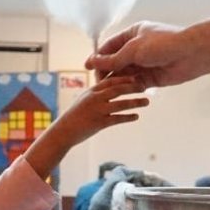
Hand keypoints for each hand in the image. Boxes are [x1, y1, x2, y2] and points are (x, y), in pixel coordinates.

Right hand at [21, 76, 147, 178]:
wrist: (63, 132)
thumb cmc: (74, 117)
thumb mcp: (84, 101)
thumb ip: (96, 95)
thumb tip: (109, 91)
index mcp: (91, 91)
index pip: (110, 80)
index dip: (124, 77)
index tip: (136, 76)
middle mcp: (94, 98)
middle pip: (118, 89)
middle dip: (133, 87)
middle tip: (144, 86)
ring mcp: (97, 110)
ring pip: (120, 104)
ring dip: (135, 102)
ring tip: (146, 102)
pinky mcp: (99, 123)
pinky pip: (117, 119)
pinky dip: (128, 117)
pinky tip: (136, 116)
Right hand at [86, 21, 190, 86]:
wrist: (190, 54)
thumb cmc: (163, 44)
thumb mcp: (133, 50)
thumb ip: (112, 59)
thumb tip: (93, 62)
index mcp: (133, 34)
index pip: (110, 46)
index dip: (98, 57)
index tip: (88, 67)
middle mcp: (138, 48)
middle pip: (116, 62)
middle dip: (107, 72)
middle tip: (97, 82)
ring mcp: (145, 63)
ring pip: (125, 74)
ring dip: (117, 80)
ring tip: (108, 89)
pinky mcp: (152, 77)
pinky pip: (136, 83)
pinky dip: (128, 87)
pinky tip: (122, 92)